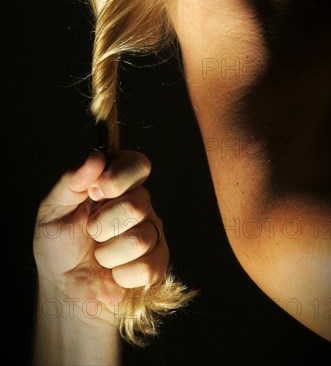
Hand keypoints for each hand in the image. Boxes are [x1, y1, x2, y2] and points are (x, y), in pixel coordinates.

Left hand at [33, 150, 167, 327]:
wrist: (64, 291)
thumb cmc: (60, 249)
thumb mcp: (53, 210)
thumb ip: (71, 181)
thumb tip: (96, 158)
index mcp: (116, 185)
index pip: (137, 164)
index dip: (119, 177)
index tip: (95, 192)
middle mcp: (138, 204)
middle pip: (136, 204)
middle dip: (102, 224)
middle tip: (90, 233)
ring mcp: (151, 233)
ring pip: (140, 239)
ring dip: (108, 254)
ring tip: (99, 256)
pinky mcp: (158, 263)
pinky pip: (147, 266)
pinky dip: (120, 275)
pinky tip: (113, 273)